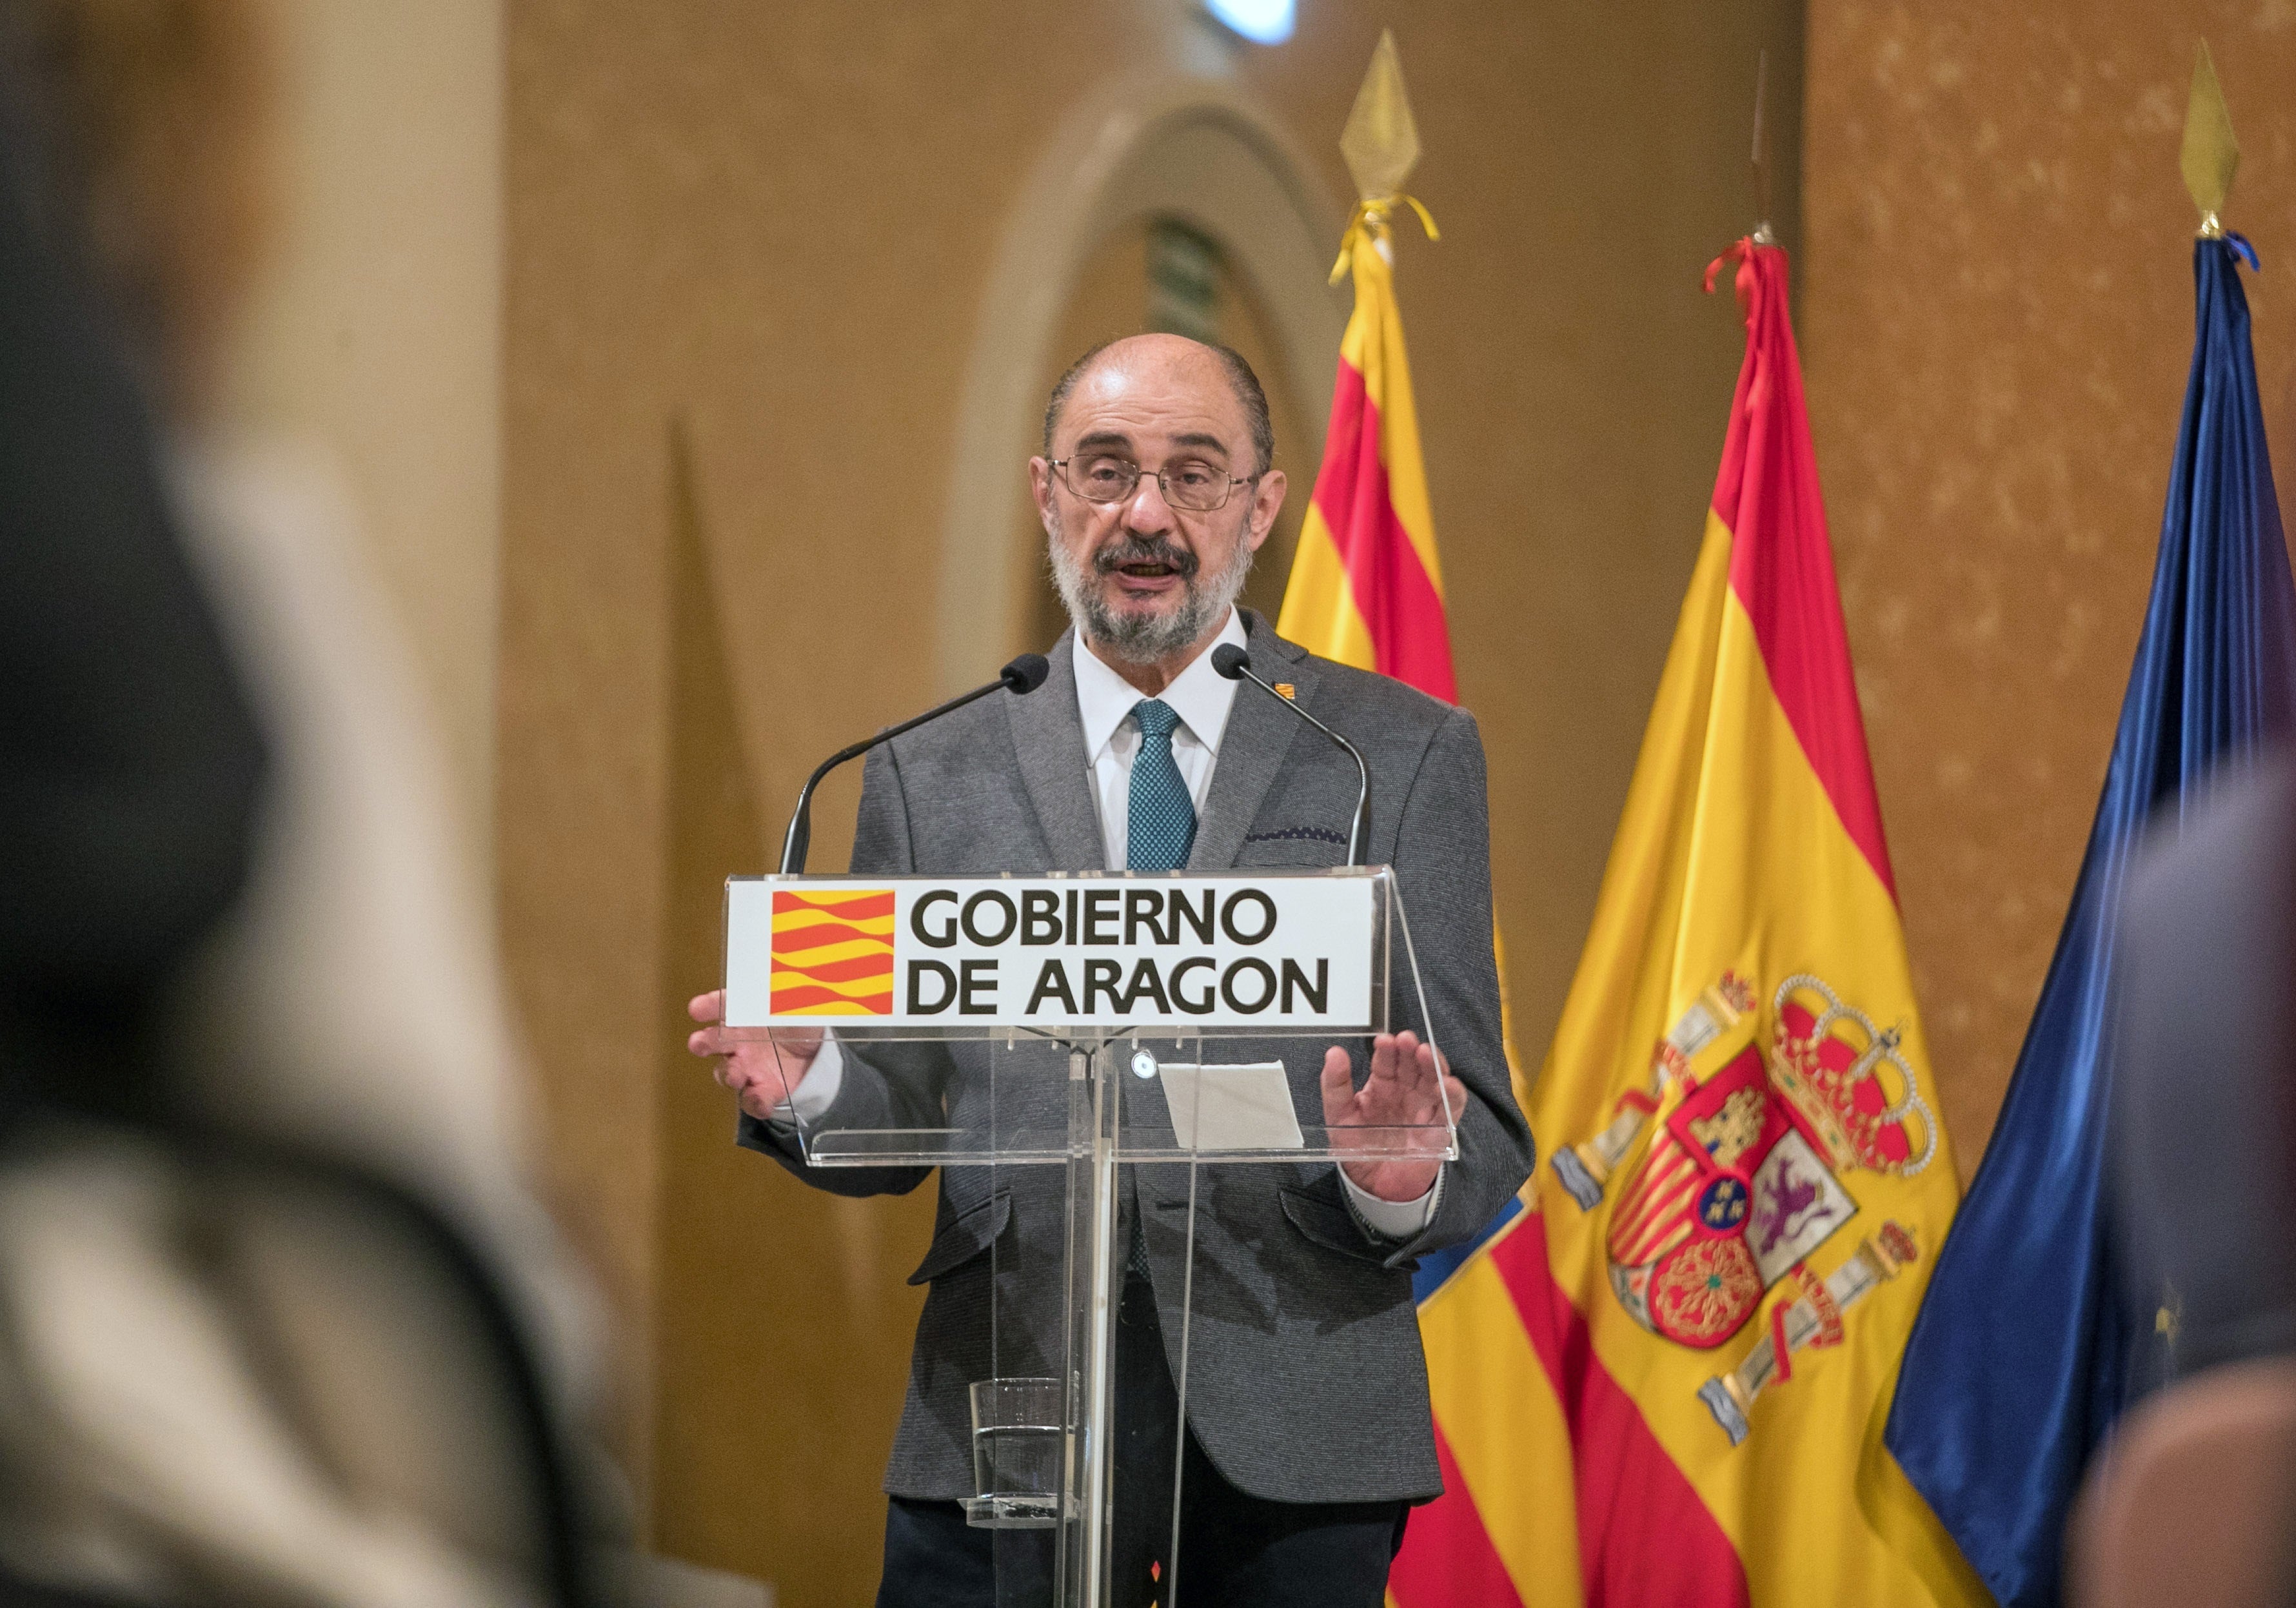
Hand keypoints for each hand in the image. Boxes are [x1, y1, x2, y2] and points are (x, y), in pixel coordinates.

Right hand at [686, 990, 824, 1122]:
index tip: (697, 1008)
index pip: (723, 1006)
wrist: (818, 1056)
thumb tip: (781, 972)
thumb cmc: (800, 1024)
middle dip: (703, 1042)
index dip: (709, 1006)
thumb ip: (786, 992)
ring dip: (728, 1073)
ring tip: (735, 1074)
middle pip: (713, 1042)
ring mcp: (749, 1067)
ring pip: (727, 1072)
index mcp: (745, 1016)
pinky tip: (759, 1099)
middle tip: (698, 1043)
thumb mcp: (798, 1004)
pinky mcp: (763, 1090)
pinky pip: (752, 1100)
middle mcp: (740, 1042)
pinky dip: (754, 1101)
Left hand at [1319, 1031, 1464, 1203]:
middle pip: (1413, 1062)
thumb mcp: (1339, 1116)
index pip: (1387, 1060)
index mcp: (1382, 1084)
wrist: (1375, 1185)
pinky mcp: (1441, 1125)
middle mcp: (1406, 1090)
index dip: (1387, 1048)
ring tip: (1423, 1053)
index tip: (1383, 1041)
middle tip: (1405, 1040)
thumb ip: (1335, 1085)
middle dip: (1410, 1049)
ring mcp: (1425, 1105)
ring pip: (1434, 1076)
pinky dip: (1454, 1092)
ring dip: (1432, 1063)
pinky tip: (1447, 1082)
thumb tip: (1333, 1052)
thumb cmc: (1358, 1147)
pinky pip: (1452, 1105)